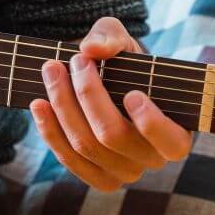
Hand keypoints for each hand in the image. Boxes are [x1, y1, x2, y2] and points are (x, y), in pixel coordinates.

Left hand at [30, 16, 192, 191]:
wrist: (108, 84)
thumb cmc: (126, 64)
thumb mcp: (125, 43)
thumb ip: (113, 37)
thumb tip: (92, 48)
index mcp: (176, 133)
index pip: (171, 142)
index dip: (151, 123)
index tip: (132, 93)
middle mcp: (153, 159)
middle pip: (114, 136)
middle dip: (88, 95)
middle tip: (75, 61)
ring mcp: (125, 173)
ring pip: (86, 145)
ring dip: (64, 105)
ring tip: (51, 70)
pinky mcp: (97, 177)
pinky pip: (70, 159)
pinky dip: (50, 131)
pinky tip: (39, 104)